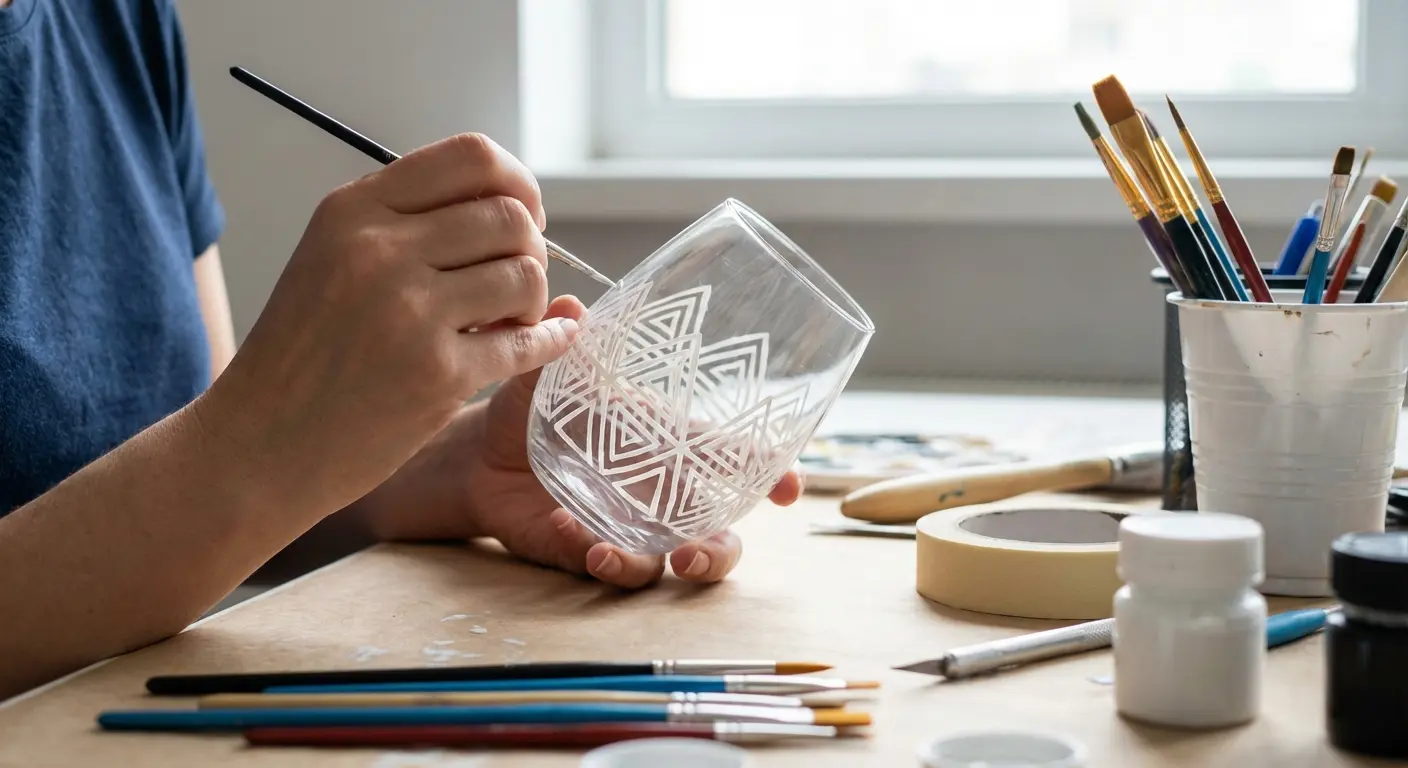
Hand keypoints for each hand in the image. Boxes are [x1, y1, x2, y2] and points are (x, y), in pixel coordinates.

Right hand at [204, 134, 573, 515]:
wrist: (259, 446)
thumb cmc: (303, 354)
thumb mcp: (330, 258)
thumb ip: (406, 223)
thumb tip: (513, 206)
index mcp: (355, 210)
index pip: (473, 158)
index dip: (519, 184)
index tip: (524, 216)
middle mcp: (381, 250)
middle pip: (511, 217)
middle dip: (532, 249)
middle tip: (514, 283)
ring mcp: (410, 312)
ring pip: (527, 274)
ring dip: (533, 300)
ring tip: (506, 321)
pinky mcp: (438, 373)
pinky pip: (528, 342)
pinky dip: (549, 340)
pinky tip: (546, 341)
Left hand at [364, 295, 804, 587]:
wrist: (480, 455)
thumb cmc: (531, 409)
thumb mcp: (547, 377)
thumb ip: (564, 348)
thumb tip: (571, 305)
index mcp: (666, 445)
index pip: (731, 461)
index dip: (771, 475)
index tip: (790, 490)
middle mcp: (657, 494)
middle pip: (717, 536)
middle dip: (715, 553)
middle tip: (692, 555)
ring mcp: (626, 527)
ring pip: (667, 566)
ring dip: (647, 567)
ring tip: (608, 555)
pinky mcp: (587, 551)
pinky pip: (606, 568)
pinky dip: (593, 557)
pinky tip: (571, 536)